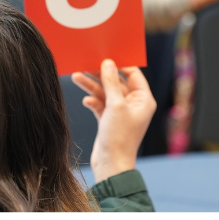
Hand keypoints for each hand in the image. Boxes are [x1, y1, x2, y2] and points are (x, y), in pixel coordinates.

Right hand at [72, 59, 155, 181]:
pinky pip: (99, 103)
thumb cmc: (119, 136)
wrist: (111, 162)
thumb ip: (111, 82)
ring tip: (75, 77)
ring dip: (91, 85)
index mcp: (143, 100)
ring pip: (105, 92)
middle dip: (100, 74)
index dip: (120, 65)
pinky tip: (86, 101)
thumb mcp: (115, 104)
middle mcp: (133, 104)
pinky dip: (92, 100)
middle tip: (85, 65)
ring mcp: (120, 112)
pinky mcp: (108, 119)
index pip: (133, 74)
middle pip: (116, 82)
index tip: (104, 56)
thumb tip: (108, 63)